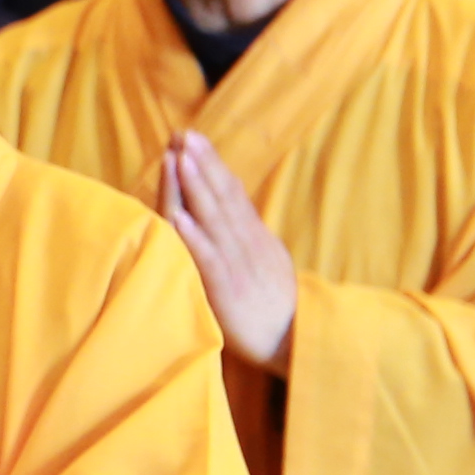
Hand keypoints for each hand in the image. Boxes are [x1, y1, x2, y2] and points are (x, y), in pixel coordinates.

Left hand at [158, 133, 300, 372]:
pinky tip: (179, 217)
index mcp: (255, 236)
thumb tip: (225, 204)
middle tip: (183, 133)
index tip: (191, 138)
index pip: (231, 192)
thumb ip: (244, 233)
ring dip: (196, 187)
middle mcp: (247, 243)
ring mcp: (238, 264)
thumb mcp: (264, 259)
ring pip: (214, 219)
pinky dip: (195, 237)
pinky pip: (210, 260)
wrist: (296, 341)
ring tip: (178, 158)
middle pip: (222, 196)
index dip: (211, 164)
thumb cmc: (273, 303)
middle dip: (201, 163)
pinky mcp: (228, 289)